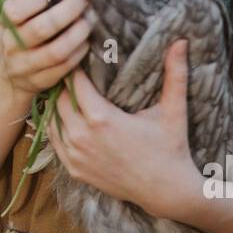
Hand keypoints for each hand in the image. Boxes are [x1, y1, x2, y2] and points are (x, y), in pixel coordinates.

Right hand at [0, 0, 92, 101]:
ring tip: (89, 21)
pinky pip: (64, 68)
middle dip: (68, 11)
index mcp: (5, 22)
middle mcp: (12, 44)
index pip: (18, 8)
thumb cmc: (17, 33)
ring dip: (78, 34)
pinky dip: (79, 53)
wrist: (5, 77)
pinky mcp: (41, 81)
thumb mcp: (19, 12)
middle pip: (42, 28)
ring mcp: (26, 66)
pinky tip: (86, 42)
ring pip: (56, 52)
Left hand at [48, 39, 204, 218]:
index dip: (75, 67)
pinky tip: (66, 116)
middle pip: (58, 99)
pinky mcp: (74, 170)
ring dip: (57, 105)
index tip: (79, 56)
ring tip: (65, 91)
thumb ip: (175, 73)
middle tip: (70, 71)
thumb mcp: (173, 110)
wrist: (166, 192)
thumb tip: (181, 41)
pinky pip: (54, 142)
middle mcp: (82, 137)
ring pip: (52, 120)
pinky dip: (57, 127)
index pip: (74, 82)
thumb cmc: (171, 148)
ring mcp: (75, 156)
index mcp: (101, 118)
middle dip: (64, 84)